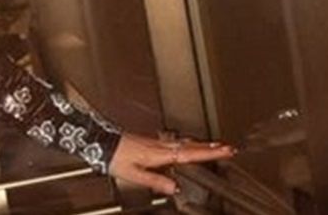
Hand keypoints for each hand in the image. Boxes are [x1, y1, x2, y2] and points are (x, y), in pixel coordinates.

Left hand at [108, 132, 236, 194]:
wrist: (98, 140)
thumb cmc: (113, 156)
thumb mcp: (133, 174)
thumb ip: (155, 181)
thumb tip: (174, 187)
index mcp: (158, 154)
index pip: (189, 154)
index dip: (208, 153)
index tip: (225, 150)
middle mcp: (159, 146)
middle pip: (190, 146)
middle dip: (210, 147)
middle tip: (228, 147)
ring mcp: (154, 142)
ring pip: (183, 143)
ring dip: (200, 144)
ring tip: (215, 146)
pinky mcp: (149, 142)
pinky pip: (175, 142)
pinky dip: (187, 143)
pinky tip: (187, 145)